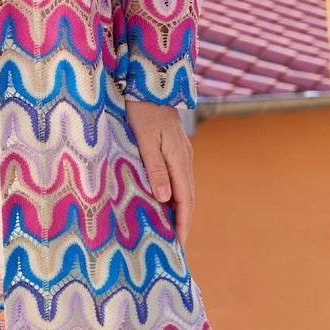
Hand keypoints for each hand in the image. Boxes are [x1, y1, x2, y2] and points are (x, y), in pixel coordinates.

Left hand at [124, 97, 194, 242]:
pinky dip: (173, 195)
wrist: (150, 85)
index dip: (183, 224)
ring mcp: (181, 154)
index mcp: (179, 160)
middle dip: (182, 222)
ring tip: (169, 229)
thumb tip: (164, 200)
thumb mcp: (145, 141)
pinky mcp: (174, 149)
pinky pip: (177, 179)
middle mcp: (184, 159)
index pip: (184, 200)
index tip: (179, 245)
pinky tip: (163, 202)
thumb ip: (154, 170)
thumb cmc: (142, 112)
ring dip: (178, 210)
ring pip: (182, 189)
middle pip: (187, 198)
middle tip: (175, 245)